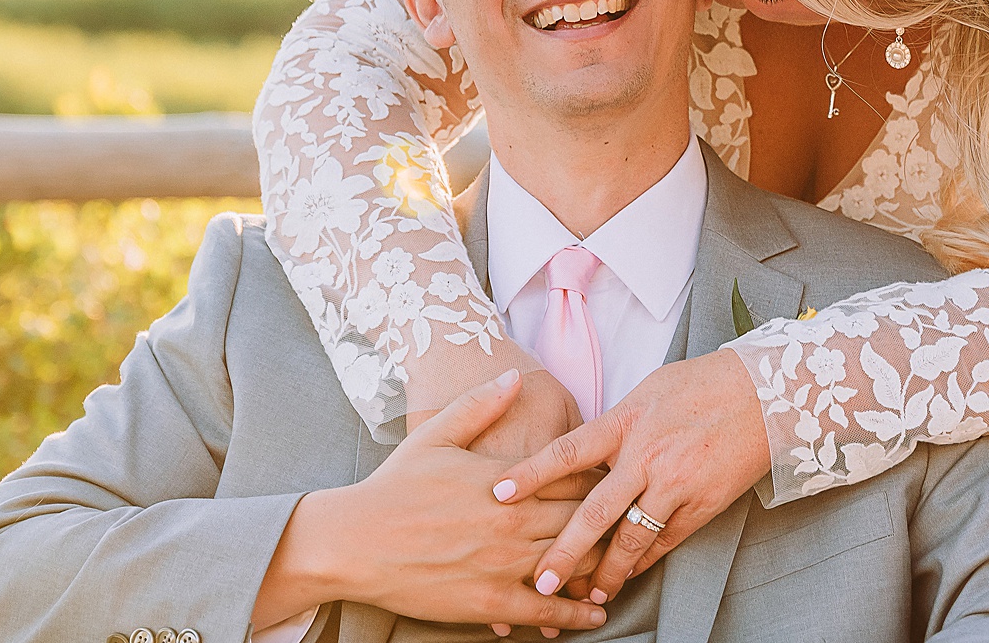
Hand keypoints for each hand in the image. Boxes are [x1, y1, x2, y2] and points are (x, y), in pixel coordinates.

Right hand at [260, 370, 608, 635]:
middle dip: (610, 521)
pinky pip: (543, 611)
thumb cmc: (393, 487)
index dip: (600, 477)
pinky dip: (573, 613)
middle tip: (636, 521)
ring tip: (624, 568)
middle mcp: (510, 521)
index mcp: (503, 480)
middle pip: (580, 519)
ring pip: (570, 564)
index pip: (570, 475)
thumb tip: (513, 375)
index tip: (620, 477)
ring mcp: (501, 564)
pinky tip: (593, 614)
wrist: (353, 542)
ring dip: (601, 567)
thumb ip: (479, 404)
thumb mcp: (435, 434)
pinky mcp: (489, 602)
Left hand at [491, 350, 769, 603]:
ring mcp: (675, 484)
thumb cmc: (699, 385)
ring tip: (585, 596)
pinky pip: (665, 542)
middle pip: (595, 512)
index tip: (498, 494)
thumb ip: (612, 424)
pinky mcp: (701, 505)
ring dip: (606, 572)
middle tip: (540, 580)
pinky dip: (643, 562)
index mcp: (626, 421)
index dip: (531, 475)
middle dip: (564, 551)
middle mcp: (646, 455)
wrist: (764, 393)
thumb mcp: (646, 391)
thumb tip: (578, 453)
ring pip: (631, 539)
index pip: (568, 452)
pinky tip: (625, 578)